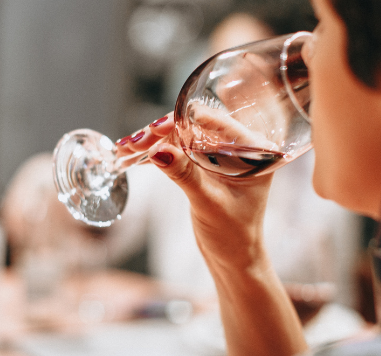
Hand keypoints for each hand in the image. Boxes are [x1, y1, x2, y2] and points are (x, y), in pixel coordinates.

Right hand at [123, 113, 273, 270]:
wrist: (234, 259)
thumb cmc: (233, 234)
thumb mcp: (208, 203)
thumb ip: (184, 175)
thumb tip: (158, 150)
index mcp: (254, 150)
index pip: (217, 122)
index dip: (183, 120)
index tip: (156, 128)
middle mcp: (239, 147)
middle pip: (195, 126)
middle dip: (162, 132)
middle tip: (135, 142)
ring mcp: (221, 155)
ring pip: (183, 136)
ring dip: (154, 141)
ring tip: (126, 148)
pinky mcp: (206, 165)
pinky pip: (180, 150)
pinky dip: (158, 152)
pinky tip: (133, 155)